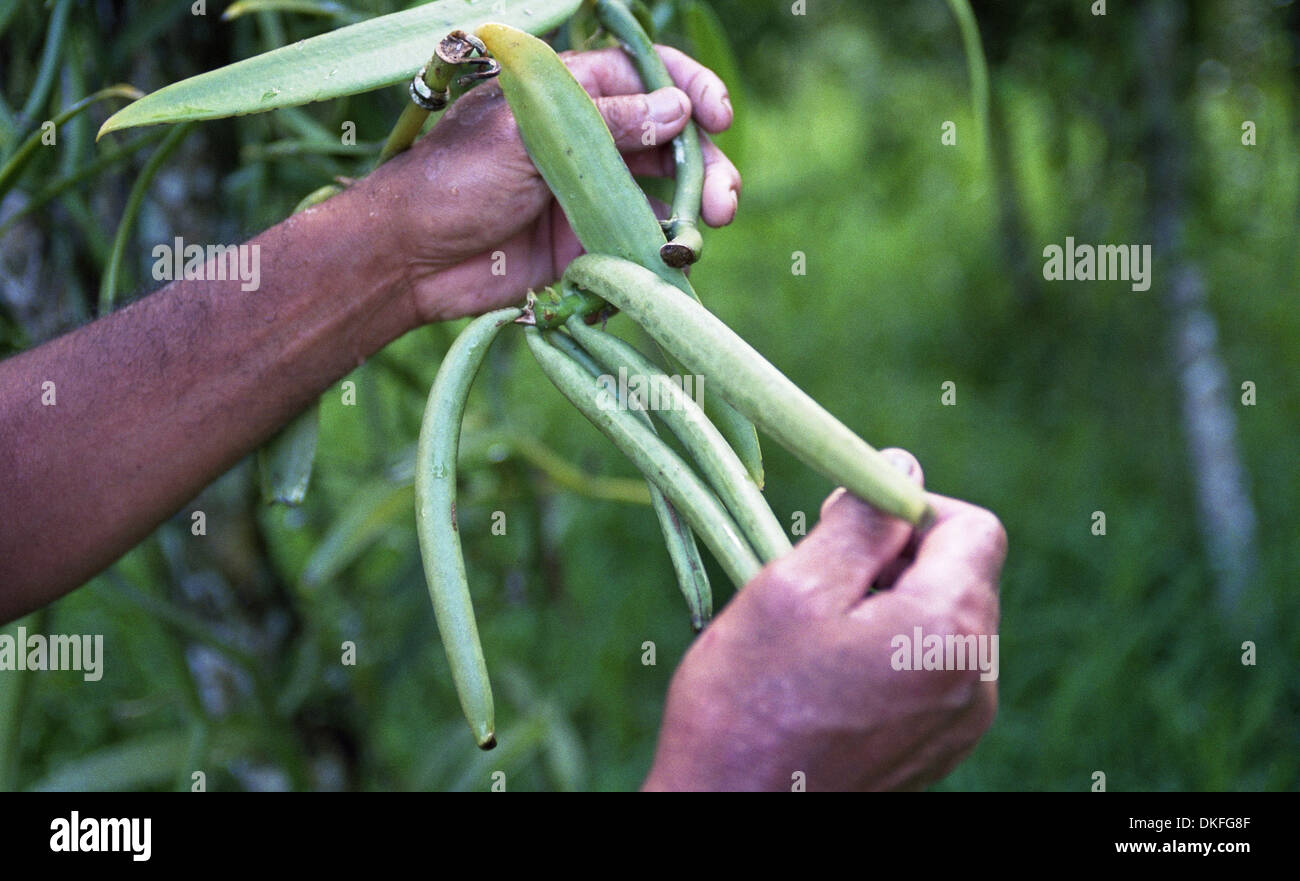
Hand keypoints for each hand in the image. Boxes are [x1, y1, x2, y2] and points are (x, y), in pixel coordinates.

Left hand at [372, 45, 741, 322]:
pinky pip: (641, 246)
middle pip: (671, 141)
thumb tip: (677, 112)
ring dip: (694, 212)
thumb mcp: (526, 135)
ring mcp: (593, 195)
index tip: (719, 116)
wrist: (412, 258)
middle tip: (723, 200)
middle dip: (705, 166)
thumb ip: (603, 123)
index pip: (648, 76)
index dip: (691, 90)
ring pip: (664, 196)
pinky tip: (669, 262)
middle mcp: (591, 141)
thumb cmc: (454, 179)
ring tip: (702, 235)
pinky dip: (662, 253)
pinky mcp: (590, 246)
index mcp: (572, 94)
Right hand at [642, 449, 1006, 790]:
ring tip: (814, 643)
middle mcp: (975, 680)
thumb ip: (860, 522)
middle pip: (959, 574)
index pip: (973, 528)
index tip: (843, 531)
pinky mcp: (936, 749)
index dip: (908, 511)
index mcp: (949, 630)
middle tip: (815, 590)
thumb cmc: (748, 705)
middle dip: (892, 563)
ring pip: (941, 622)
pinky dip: (887, 655)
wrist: (731, 818)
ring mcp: (959, 723)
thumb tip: (902, 468)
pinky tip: (828, 681)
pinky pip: (929, 671)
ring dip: (886, 610)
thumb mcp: (794, 588)